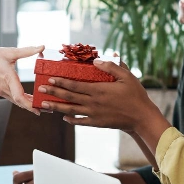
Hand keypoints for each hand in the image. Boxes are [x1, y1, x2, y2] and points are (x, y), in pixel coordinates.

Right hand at [0, 45, 44, 113]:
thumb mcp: (10, 52)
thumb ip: (27, 51)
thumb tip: (42, 47)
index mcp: (8, 78)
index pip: (19, 96)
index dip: (29, 104)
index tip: (39, 109)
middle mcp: (4, 87)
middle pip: (21, 102)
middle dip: (34, 107)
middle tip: (48, 109)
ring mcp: (2, 90)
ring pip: (17, 102)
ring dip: (29, 105)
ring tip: (42, 106)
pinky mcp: (0, 90)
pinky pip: (13, 98)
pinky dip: (22, 100)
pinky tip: (31, 100)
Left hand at [38, 60, 158, 131]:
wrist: (142, 117)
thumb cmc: (136, 95)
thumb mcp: (126, 76)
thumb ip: (111, 66)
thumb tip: (96, 60)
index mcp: (98, 90)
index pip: (74, 85)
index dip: (61, 82)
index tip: (50, 78)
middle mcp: (93, 102)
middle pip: (69, 97)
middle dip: (53, 92)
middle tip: (40, 89)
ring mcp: (94, 114)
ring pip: (71, 110)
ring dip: (56, 107)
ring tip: (44, 104)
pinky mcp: (97, 123)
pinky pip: (81, 122)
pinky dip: (71, 120)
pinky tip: (64, 117)